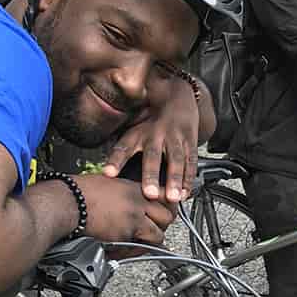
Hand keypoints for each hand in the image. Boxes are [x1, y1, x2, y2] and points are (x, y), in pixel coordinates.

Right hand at [75, 174, 175, 250]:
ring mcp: (133, 219)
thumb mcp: (110, 182)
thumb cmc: (80, 191)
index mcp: (136, 188)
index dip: (168, 207)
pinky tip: (121, 249)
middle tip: (155, 230)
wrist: (68, 200)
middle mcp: (138, 203)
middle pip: (167, 217)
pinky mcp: (124, 235)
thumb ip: (125, 193)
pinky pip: (137, 247)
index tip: (165, 213)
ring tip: (140, 244)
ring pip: (157, 235)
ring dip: (151, 241)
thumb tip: (130, 202)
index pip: (165, 197)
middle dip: (163, 226)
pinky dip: (131, 251)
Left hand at [102, 69, 211, 202]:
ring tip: (172, 198)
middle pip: (153, 156)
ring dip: (174, 180)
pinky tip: (186, 193)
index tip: (107, 173)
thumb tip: (105, 174)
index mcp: (138, 133)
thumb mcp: (133, 130)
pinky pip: (191, 162)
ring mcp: (175, 138)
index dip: (115, 160)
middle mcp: (156, 135)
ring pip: (176, 160)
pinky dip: (189, 178)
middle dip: (151, 175)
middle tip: (149, 194)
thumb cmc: (151, 123)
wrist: (178, 99)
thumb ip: (121, 151)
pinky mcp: (190, 142)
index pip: (124, 147)